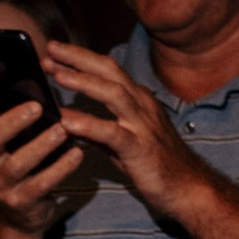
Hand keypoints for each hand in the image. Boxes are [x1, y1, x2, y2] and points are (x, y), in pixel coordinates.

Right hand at [0, 69, 80, 238]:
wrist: (19, 217)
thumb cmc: (19, 166)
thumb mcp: (10, 142)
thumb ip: (12, 116)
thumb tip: (30, 79)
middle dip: (10, 121)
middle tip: (36, 106)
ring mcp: (1, 185)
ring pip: (17, 164)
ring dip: (40, 146)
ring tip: (62, 129)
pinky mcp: (22, 202)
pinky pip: (41, 185)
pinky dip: (60, 169)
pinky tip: (76, 154)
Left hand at [42, 44, 203, 222]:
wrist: (188, 188)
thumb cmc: (153, 163)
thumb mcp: (119, 141)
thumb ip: (93, 127)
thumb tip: (64, 118)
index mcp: (137, 100)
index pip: (107, 69)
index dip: (80, 58)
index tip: (54, 51)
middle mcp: (141, 105)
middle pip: (110, 71)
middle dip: (79, 58)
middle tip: (51, 49)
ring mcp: (142, 125)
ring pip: (114, 94)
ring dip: (85, 82)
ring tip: (58, 76)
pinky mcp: (140, 149)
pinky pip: (113, 133)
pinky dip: (90, 125)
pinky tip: (67, 123)